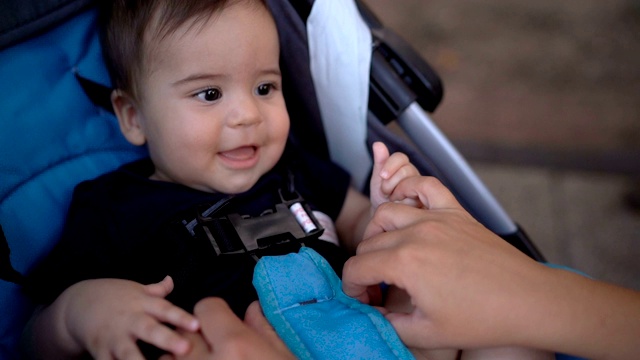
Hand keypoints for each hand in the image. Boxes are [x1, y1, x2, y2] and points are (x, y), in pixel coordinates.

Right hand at [38, 276, 198, 358]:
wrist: (77, 303)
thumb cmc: (114, 297)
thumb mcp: (135, 290)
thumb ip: (156, 290)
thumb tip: (172, 280)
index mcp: (142, 304)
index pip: (165, 309)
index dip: (181, 317)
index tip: (197, 325)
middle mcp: (129, 320)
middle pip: (150, 330)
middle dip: (167, 339)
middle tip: (185, 348)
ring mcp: (113, 337)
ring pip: (127, 353)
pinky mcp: (99, 351)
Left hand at [160, 299, 293, 359]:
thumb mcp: (283, 356)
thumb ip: (263, 330)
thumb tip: (252, 310)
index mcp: (236, 345)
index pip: (206, 309)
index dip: (213, 313)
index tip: (220, 322)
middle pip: (184, 333)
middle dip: (194, 336)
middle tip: (209, 347)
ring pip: (168, 359)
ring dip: (178, 359)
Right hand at [343, 176, 546, 349]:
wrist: (528, 301)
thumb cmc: (483, 318)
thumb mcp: (427, 333)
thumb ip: (389, 323)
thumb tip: (373, 313)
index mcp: (405, 263)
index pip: (356, 268)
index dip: (352, 288)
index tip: (364, 300)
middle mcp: (416, 233)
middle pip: (368, 242)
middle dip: (364, 267)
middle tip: (377, 288)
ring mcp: (437, 218)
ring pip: (386, 212)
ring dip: (377, 232)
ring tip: (386, 253)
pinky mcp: (456, 212)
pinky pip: (425, 186)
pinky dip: (409, 190)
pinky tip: (406, 206)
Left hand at [369, 142, 420, 209]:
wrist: (385, 222)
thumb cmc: (383, 200)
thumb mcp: (378, 181)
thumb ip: (379, 163)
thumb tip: (378, 144)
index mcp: (404, 168)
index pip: (401, 157)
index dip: (390, 165)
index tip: (382, 176)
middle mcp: (415, 177)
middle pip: (407, 170)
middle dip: (391, 182)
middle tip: (385, 193)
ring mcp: (423, 190)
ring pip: (413, 184)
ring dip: (398, 193)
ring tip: (392, 201)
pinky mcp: (426, 204)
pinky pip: (417, 200)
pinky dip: (404, 205)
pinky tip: (400, 208)